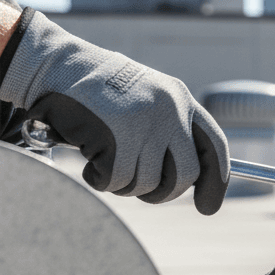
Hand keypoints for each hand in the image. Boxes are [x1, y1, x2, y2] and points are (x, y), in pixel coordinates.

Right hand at [0, 8, 228, 213]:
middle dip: (164, 193)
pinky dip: (101, 181)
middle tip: (143, 192)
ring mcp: (143, 124)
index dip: (216, 182)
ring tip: (107, 163)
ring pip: (147, 183)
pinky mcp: (115, 137)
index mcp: (181, 100)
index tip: (208, 207)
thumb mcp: (148, 100)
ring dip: (125, 185)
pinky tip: (91, 164)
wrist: (58, 66)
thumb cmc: (101, 92)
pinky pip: (116, 181)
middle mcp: (169, 111)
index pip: (215, 147)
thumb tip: (189, 180)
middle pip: (185, 174)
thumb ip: (171, 131)